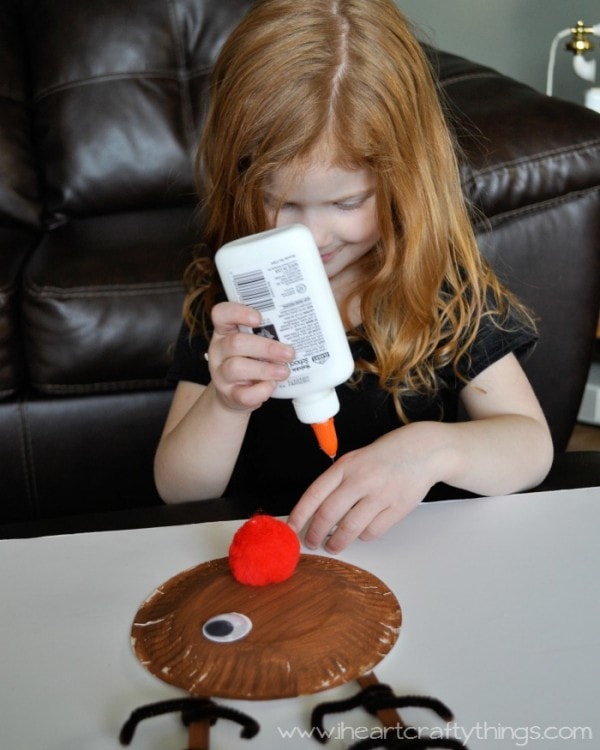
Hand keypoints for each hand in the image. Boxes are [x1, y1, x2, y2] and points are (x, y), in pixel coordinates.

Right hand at [207, 301, 294, 412]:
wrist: (237, 393)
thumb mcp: (254, 342)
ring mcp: (221, 374)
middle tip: (289, 353)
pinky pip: (243, 394)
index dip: (238, 313)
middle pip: (235, 343)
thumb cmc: (251, 361)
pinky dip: (261, 391)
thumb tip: (298, 331)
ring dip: (265, 369)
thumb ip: (268, 333)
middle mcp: (219, 351)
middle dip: (266, 347)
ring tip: (284, 371)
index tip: (259, 318)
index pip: (221, 314)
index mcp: (225, 331)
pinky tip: (272, 386)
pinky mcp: (229, 395)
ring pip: (237, 368)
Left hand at [288, 423, 443, 552]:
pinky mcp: (397, 509)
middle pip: (328, 514)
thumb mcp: (355, 459)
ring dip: (337, 543)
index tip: (290, 529)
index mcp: (346, 466)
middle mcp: (361, 479)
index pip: (314, 494)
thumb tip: (314, 511)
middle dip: (315, 534)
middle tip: (311, 543)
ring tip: (333, 546)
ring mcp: (380, 495)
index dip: (299, 515)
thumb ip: (337, 481)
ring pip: (349, 529)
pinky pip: (372, 532)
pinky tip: (361, 533)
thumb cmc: (385, 456)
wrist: (422, 451)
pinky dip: (362, 537)